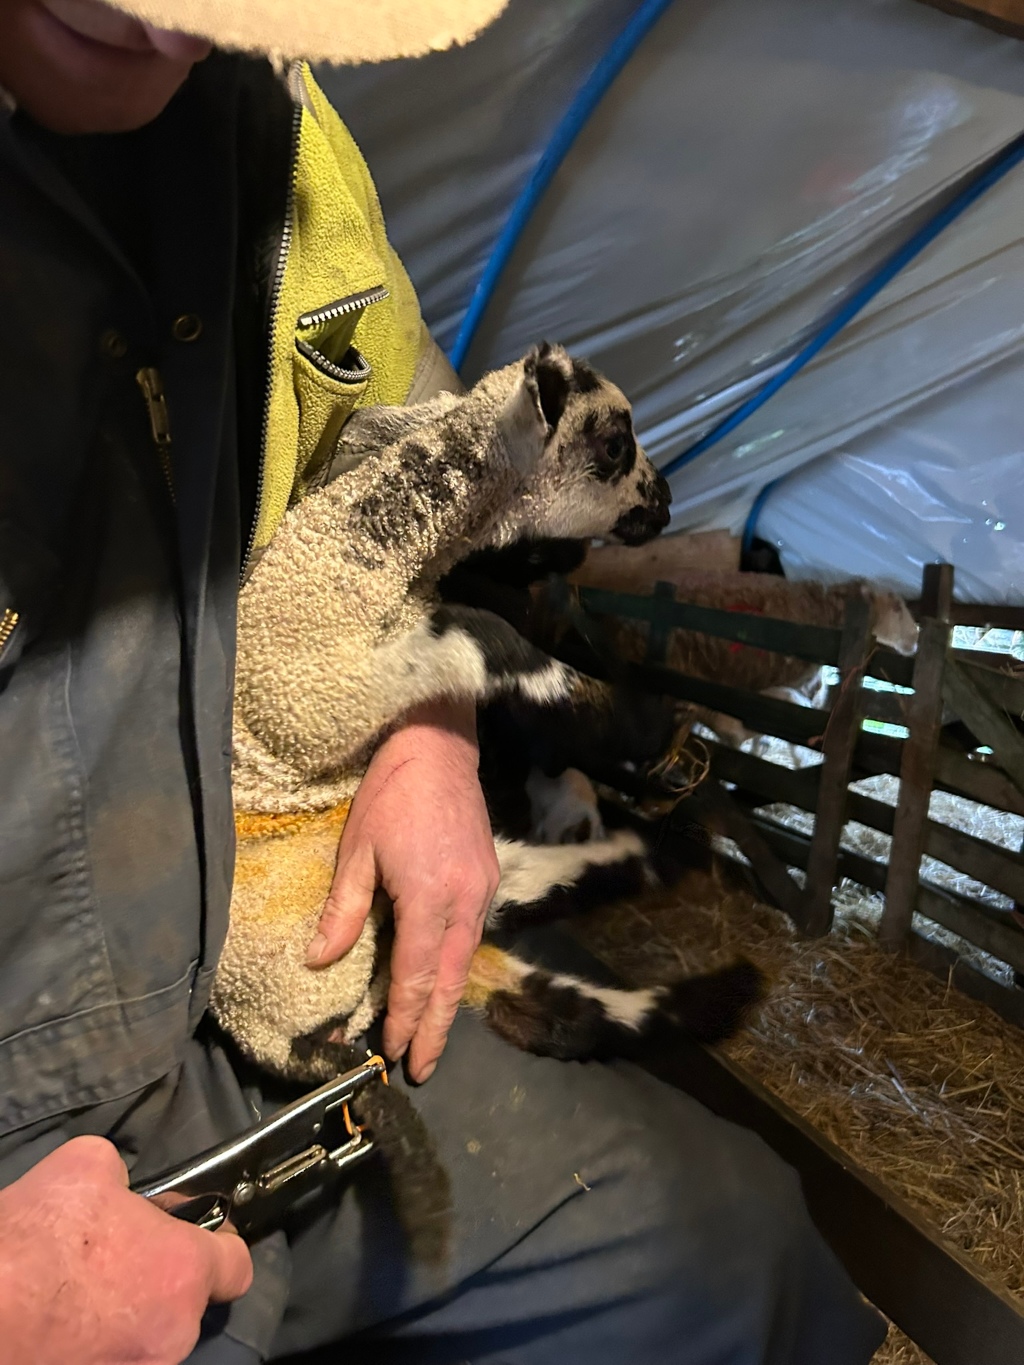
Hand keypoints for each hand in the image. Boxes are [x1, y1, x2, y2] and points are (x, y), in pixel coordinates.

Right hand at [0, 1136, 252, 1364]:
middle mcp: (173, 1335)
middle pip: (184, 1302)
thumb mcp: (85, 1166)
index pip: (236, 1265)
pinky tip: (60, 1324)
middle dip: (156, 1277)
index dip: (217, 1242)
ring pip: (146, 1336)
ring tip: (77, 1295)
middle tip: (113, 1256)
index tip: (189, 1229)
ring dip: (124, 1315)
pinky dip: (94, 1344)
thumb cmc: (36, 1239)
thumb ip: (123, 1176)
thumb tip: (121, 1189)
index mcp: (184, 1273)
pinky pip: (113, 1359)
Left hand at [308, 697, 499, 1081]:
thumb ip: (343, 911)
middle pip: (451, 982)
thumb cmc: (391, 794)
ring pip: (466, 962)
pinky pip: (472, 936)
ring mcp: (482, 891)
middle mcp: (465, 902)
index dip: (406, 1019)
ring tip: (432, 1036)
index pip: (417, 976)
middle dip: (437, 1029)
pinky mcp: (488, 879)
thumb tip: (320, 961)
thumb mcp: (356, 851)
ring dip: (448, 1002)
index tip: (394, 1053)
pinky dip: (455, 966)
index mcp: (429, 898)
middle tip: (422, 1069)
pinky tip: (442, 980)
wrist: (439, 747)